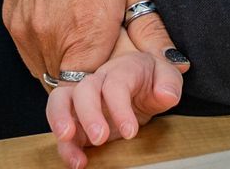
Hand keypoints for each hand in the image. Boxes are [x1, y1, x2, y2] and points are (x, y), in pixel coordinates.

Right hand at [3, 0, 179, 85]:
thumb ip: (153, 32)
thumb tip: (177, 67)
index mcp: (86, 30)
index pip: (90, 92)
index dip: (104, 94)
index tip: (114, 88)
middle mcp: (50, 36)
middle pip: (67, 87)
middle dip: (86, 87)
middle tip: (103, 70)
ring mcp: (25, 30)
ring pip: (45, 73)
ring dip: (65, 70)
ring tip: (85, 48)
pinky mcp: (10, 21)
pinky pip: (30, 54)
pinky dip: (47, 52)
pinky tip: (65, 32)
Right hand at [48, 33, 189, 168]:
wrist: (141, 83)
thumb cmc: (152, 80)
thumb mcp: (166, 77)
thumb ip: (169, 83)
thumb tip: (166, 94)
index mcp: (121, 70)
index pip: (116, 84)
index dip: (120, 108)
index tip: (130, 132)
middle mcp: (97, 80)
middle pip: (84, 90)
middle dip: (89, 114)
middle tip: (99, 137)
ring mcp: (82, 98)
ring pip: (61, 101)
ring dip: (61, 121)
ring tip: (68, 141)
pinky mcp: (75, 118)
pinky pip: (62, 127)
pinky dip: (65, 145)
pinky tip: (77, 161)